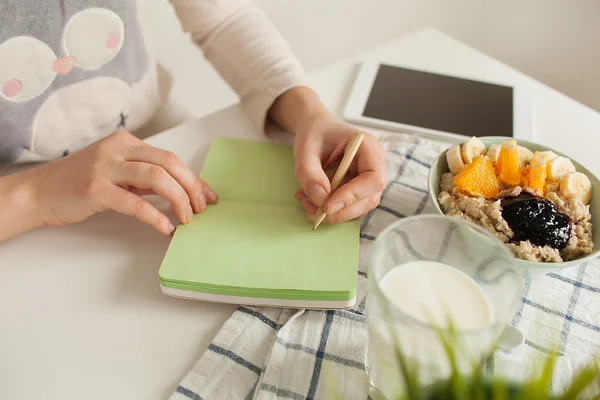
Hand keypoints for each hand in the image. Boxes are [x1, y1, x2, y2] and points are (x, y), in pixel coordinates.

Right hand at [27, 131, 217, 236]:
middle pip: (169, 163)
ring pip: (157, 178)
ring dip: (179, 200)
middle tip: (201, 209)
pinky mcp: (96, 190)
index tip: (208, 196)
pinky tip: (166, 228)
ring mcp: (106, 168)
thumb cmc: (80, 184)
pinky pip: (136, 203)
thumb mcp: (116, 172)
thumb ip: (144, 177)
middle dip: (191, 187)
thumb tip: (180, 190)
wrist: (39, 192)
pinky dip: (156, 217)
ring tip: (186, 219)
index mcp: (126, 142)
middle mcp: (118, 149)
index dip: (194, 178)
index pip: (170, 157)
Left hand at [293, 114, 386, 222]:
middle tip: (314, 213)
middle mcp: (374, 164)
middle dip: (342, 211)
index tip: (327, 206)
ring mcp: (368, 178)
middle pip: (370, 198)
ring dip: (334, 213)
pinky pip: (350, 206)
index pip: (373, 178)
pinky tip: (311, 202)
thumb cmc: (314, 134)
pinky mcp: (359, 188)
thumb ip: (310, 173)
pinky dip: (331, 210)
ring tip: (307, 203)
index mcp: (368, 147)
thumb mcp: (305, 150)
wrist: (317, 130)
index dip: (353, 196)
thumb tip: (321, 199)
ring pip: (360, 206)